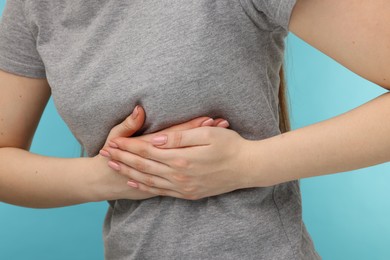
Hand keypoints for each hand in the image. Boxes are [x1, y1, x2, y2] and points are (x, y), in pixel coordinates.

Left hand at [101, 127, 252, 199]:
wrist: (248, 168)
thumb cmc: (230, 146)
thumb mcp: (208, 134)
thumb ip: (179, 137)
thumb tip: (156, 140)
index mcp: (181, 158)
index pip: (147, 151)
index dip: (128, 146)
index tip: (112, 141)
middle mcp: (179, 175)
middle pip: (143, 166)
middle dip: (122, 159)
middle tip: (104, 153)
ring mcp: (183, 187)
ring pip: (148, 180)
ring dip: (128, 173)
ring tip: (112, 166)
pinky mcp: (188, 193)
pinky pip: (161, 191)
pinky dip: (144, 187)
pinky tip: (134, 183)